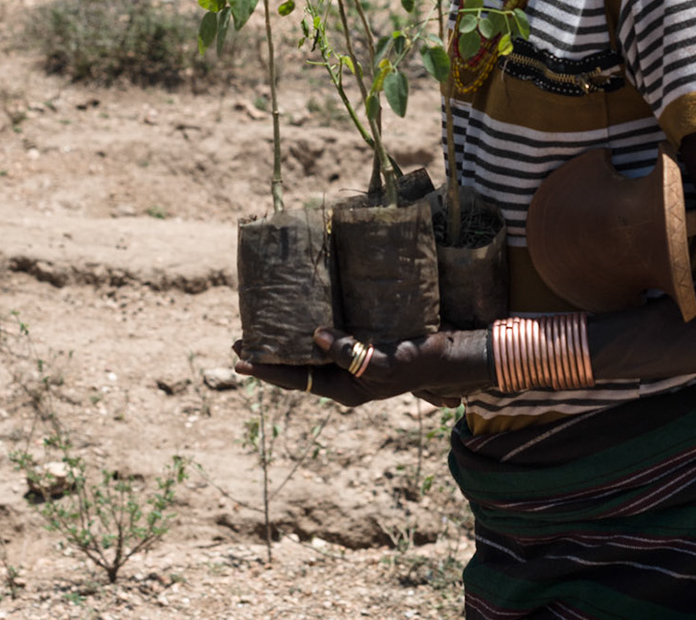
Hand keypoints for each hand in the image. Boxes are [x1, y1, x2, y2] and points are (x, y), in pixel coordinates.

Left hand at [234, 327, 491, 406]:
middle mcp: (347, 377)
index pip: (296, 380)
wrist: (457, 354)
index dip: (266, 370)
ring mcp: (356, 361)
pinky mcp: (366, 342)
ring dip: (288, 338)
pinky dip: (313, 323)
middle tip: (240, 337)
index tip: (238, 360)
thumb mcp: (385, 362)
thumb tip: (315, 336)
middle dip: (270, 353)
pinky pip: (331, 334)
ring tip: (264, 322)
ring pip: (311, 351)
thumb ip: (350, 354)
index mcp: (347, 389)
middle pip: (298, 366)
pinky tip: (305, 307)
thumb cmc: (423, 361)